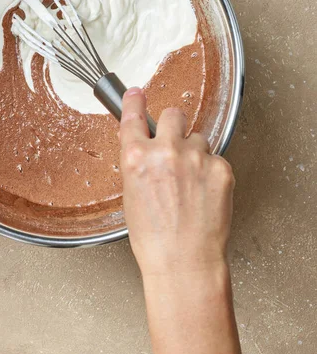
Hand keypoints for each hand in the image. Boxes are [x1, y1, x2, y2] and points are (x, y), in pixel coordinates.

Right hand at [120, 88, 234, 279]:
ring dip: (194, 152)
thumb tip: (147, 150)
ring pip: (198, 138)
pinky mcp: (221, 168)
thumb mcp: (131, 195)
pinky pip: (215, 158)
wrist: (184, 260)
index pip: (133, 116)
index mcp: (136, 158)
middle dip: (173, 126)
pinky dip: (210, 171)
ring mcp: (196, 158)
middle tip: (174, 145)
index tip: (137, 93)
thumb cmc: (154, 238)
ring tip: (191, 182)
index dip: (134, 101)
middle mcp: (166, 151)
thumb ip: (140, 164)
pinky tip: (204, 193)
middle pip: (173, 114)